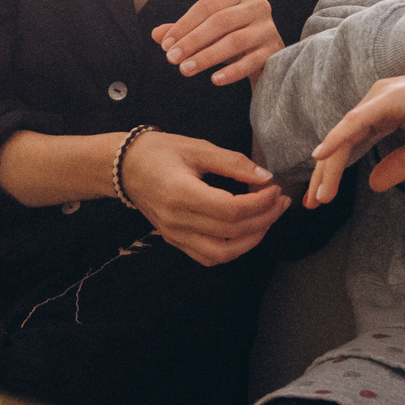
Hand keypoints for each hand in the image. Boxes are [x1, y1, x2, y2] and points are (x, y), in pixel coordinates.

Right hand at [118, 129, 289, 265]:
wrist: (124, 167)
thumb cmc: (159, 152)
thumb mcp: (198, 148)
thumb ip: (233, 163)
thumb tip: (265, 176)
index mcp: (180, 193)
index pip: (230, 210)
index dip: (260, 203)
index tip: (275, 188)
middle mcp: (176, 220)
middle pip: (231, 232)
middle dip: (265, 218)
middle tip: (280, 201)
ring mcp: (173, 234)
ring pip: (222, 253)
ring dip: (252, 239)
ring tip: (268, 218)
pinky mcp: (174, 240)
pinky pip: (208, 257)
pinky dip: (232, 249)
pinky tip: (246, 231)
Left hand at [151, 0, 282, 86]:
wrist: (266, 55)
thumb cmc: (232, 36)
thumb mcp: (208, 31)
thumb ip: (184, 30)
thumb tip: (156, 35)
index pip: (207, 5)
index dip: (184, 25)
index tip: (165, 44)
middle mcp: (257, 6)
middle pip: (221, 21)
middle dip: (192, 40)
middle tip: (172, 59)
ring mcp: (268, 28)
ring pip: (235, 41)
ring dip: (207, 56)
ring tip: (186, 69)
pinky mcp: (274, 50)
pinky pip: (252, 61)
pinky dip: (232, 72)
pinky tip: (214, 80)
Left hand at [307, 56, 404, 206]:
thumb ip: (400, 165)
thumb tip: (372, 184)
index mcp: (385, 113)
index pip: (352, 145)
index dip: (336, 171)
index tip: (322, 198)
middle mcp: (376, 102)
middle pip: (342, 142)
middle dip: (325, 174)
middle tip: (310, 203)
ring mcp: (380, 98)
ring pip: (344, 136)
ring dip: (329, 167)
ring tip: (318, 195)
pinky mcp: (388, 98)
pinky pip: (356, 122)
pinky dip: (337, 139)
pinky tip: (321, 157)